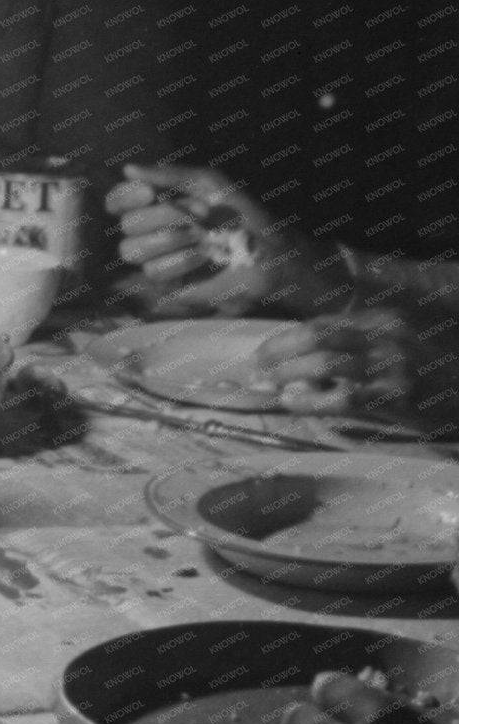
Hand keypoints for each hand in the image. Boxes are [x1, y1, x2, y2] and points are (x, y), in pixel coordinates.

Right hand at [105, 164, 352, 317]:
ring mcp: (159, 260)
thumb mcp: (212, 184)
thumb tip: (128, 168)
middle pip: (126, 225)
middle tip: (198, 217)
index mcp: (158, 205)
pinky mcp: (169, 284)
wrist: (271, 252)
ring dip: (171, 240)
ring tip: (203, 238)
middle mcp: (152, 232)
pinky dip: (181, 260)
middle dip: (162, 218)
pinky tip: (204, 257)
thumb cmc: (245, 215)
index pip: (118, 201)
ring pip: (132, 251)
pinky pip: (153, 272)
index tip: (149, 193)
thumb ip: (171, 174)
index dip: (124, 196)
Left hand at [255, 309, 454, 420]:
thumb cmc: (424, 374)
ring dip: (287, 375)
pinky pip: (341, 398)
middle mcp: (386, 337)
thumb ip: (350, 348)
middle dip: (277, 351)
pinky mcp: (395, 397)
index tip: (262, 353)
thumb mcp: (390, 348)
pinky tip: (291, 402)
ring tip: (268, 385)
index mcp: (382, 320)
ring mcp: (392, 366)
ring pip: (324, 363)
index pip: (321, 323)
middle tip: (255, 367)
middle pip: (316, 336)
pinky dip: (309, 401)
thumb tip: (296, 362)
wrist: (468, 395)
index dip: (285, 338)